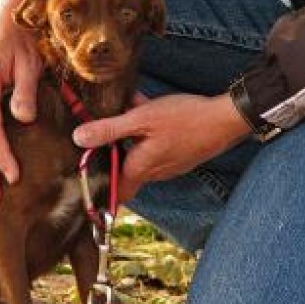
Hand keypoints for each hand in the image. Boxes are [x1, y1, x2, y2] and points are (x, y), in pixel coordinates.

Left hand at [72, 93, 251, 200]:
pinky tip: (150, 110)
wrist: (225, 120)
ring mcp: (169, 166)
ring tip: (131, 112)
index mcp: (140, 168)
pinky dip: (148, 134)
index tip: (89, 176)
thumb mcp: (141, 119)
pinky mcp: (179, 156)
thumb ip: (109, 129)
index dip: (102, 189)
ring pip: (141, 156)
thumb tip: (79, 138)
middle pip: (126, 170)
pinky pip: (155, 148)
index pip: (116, 192)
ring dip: (132, 138)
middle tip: (107, 131)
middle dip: (115, 152)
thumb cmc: (185, 119)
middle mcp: (154, 173)